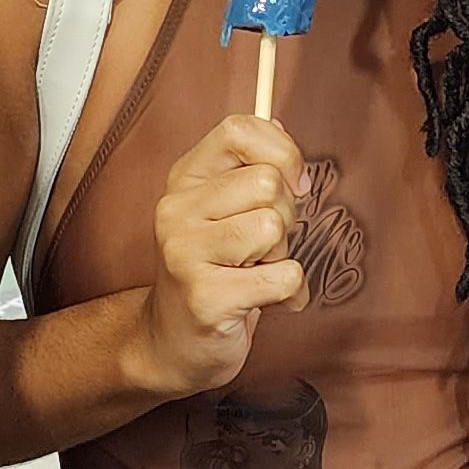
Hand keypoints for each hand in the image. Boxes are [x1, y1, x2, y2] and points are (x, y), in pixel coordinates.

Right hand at [136, 114, 306, 398]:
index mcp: (185, 180)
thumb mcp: (224, 211)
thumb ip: (248, 168)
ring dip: (281, 257)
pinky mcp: (206, 297)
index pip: (238, 130)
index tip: (294, 183)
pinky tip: (261, 302)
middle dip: (285, 217)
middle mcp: (176, 210)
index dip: (282, 151)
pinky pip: (284, 278)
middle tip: (262, 247)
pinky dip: (288, 295)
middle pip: (268, 182)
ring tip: (254, 273)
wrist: (173, 343)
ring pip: (274, 227)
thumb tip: (278, 125)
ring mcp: (185, 253)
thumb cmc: (212, 272)